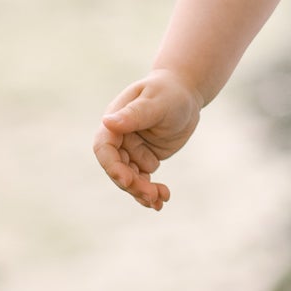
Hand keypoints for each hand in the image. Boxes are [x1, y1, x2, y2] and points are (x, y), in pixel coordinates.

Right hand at [93, 67, 203, 211]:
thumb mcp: (155, 101)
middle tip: (151, 194)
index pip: (104, 148)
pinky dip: (151, 191)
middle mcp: (119, 139)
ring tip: (160, 199)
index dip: (112, 166)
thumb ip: (134, 114)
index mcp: (114, 122)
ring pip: (130, 178)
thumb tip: (107, 122)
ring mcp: (132, 150)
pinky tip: (162, 199)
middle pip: (117, 169)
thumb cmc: (169, 91)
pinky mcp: (145, 158)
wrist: (185, 92)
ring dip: (142, 191)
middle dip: (132, 184)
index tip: (127, 180)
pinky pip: (143, 180)